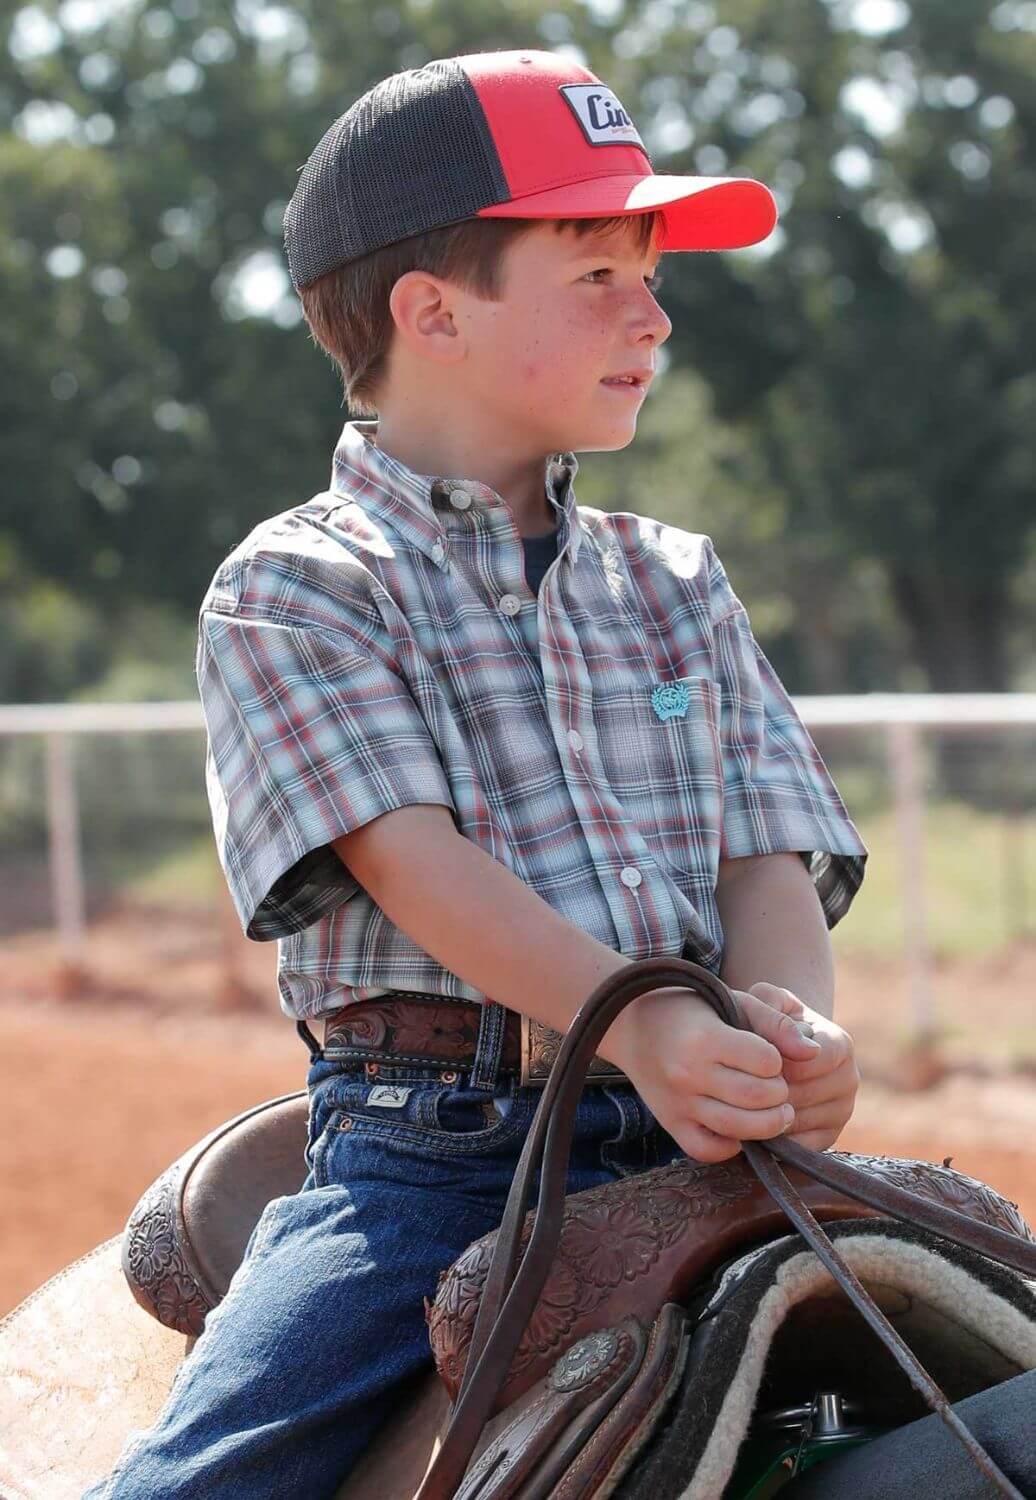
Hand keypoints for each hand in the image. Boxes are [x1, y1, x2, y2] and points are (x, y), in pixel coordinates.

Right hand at [601, 985, 824, 1163]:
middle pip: (756, 1098)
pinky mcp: (671, 1124)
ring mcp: (678, 1103)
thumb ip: (775, 1022)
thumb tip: (813, 1053)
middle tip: (779, 1088)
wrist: (634, 1024)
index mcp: (705, 1038)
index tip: (771, 1056)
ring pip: (738, 1129)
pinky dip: (732, 1146)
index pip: (766, 1061)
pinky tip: (741, 1128)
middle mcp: (688, 1073)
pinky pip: (708, 1150)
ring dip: (768, 1124)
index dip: (778, 1060)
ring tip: (775, 1112)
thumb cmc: (692, 1009)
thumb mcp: (733, 1001)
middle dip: (780, 1095)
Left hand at [745, 982, 859, 1150]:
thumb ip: (774, 1014)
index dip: (775, 1063)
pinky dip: (773, 1136)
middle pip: (802, 1095)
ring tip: (741, 1100)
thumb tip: (806, 1050)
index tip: (751, 1058)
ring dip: (766, 1114)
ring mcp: (843, 1111)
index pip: (810, 1063)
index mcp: (840, 1044)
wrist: (772, 1045)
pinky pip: (798, 1146)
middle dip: (766, 1090)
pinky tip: (753, 1118)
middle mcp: (850, 1079)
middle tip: (738, 1082)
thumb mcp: (764, 1002)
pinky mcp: (829, 1137)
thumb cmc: (764, 1019)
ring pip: (798, 1122)